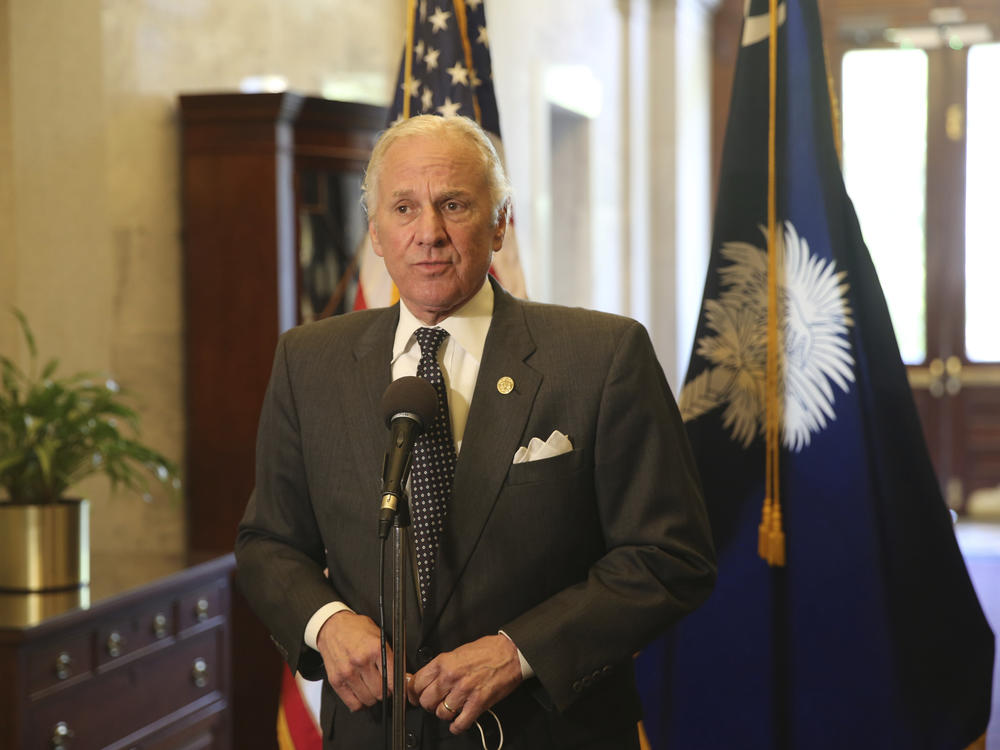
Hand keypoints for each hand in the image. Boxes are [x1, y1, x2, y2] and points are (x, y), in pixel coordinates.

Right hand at [316, 610, 392, 710]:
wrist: (332, 626)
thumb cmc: (356, 629)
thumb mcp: (379, 635)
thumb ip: (391, 656)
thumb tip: (404, 676)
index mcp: (376, 648)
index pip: (393, 678)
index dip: (399, 688)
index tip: (399, 690)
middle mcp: (361, 661)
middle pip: (381, 692)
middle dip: (385, 692)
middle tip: (384, 687)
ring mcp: (348, 672)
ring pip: (368, 700)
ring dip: (373, 698)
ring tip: (372, 689)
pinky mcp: (336, 680)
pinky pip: (353, 703)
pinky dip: (360, 703)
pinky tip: (361, 695)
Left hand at [407, 635, 522, 733]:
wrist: (510, 653)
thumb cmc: (487, 650)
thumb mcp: (457, 651)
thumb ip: (441, 666)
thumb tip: (426, 678)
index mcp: (443, 662)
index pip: (416, 683)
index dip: (414, 693)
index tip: (415, 697)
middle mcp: (451, 677)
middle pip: (426, 701)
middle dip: (429, 705)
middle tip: (436, 703)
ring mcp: (464, 691)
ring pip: (441, 713)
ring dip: (444, 714)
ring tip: (451, 709)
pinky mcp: (478, 703)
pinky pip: (460, 723)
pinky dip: (457, 727)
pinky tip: (458, 723)